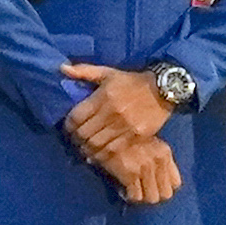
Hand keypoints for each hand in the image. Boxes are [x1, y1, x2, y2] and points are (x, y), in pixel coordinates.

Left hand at [60, 60, 174, 165]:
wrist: (163, 89)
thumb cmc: (132, 81)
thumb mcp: (108, 73)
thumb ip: (84, 71)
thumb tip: (62, 69)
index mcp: (104, 95)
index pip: (77, 117)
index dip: (69, 125)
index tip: (69, 127)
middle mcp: (113, 111)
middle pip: (85, 133)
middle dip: (76, 139)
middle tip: (76, 140)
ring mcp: (125, 125)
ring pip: (97, 145)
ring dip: (87, 150)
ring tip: (85, 149)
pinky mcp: (136, 136)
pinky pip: (113, 150)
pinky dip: (102, 155)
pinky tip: (98, 155)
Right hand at [102, 131, 183, 207]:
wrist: (110, 129)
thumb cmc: (128, 135)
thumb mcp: (150, 141)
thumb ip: (158, 157)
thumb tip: (161, 175)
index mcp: (165, 153)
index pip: (176, 183)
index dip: (165, 186)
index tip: (157, 185)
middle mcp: (158, 162)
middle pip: (166, 194)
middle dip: (155, 194)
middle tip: (145, 191)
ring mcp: (145, 169)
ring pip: (152, 198)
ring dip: (143, 196)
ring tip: (136, 191)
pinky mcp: (130, 175)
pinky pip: (136, 196)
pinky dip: (131, 196)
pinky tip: (126, 190)